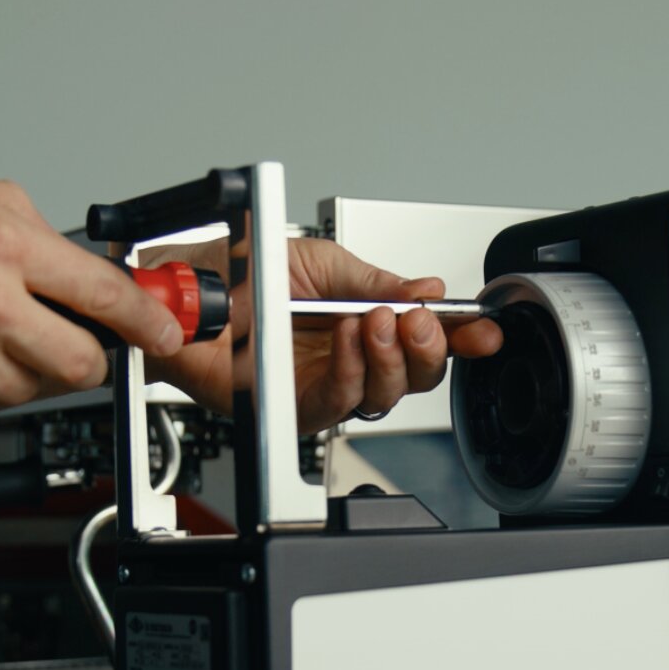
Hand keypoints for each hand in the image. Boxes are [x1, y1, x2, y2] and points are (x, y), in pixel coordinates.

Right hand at [0, 171, 188, 431]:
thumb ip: (20, 221)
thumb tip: (66, 252)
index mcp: (3, 246)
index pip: (106, 294)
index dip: (148, 317)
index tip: (165, 330)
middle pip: (81, 362)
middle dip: (83, 354)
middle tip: (66, 337)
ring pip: (30, 388)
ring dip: (19, 368)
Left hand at [153, 234, 502, 431]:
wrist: (184, 288)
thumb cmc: (234, 271)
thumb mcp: (321, 262)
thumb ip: (377, 283)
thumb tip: (427, 294)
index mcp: (359, 322)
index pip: (420, 338)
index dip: (459, 336)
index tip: (484, 329)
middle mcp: (345, 359)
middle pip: (415, 376)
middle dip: (431, 348)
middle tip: (422, 321)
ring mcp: (321, 386)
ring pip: (384, 394)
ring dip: (390, 356)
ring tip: (377, 322)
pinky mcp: (291, 407)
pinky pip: (338, 402)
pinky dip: (351, 370)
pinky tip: (348, 340)